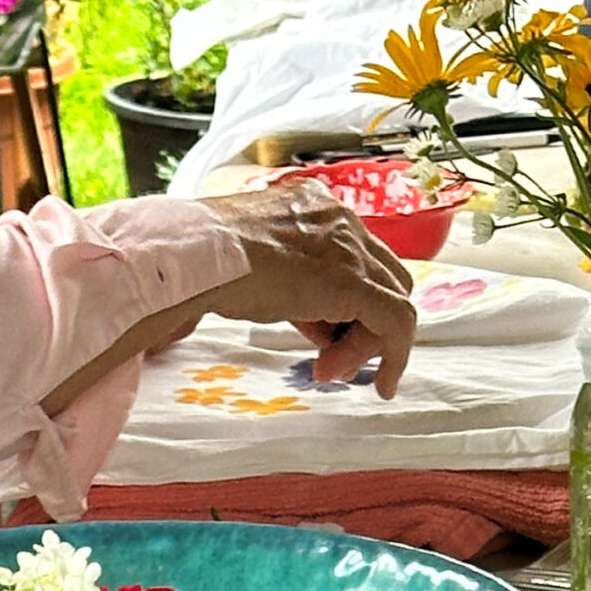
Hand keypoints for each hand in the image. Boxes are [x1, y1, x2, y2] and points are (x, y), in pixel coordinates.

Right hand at [197, 182, 418, 393]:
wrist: (194, 256)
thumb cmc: (201, 261)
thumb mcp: (251, 268)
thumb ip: (282, 286)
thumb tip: (285, 312)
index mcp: (313, 207)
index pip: (352, 258)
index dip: (342, 305)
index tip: (319, 337)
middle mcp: (340, 219)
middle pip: (382, 277)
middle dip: (363, 324)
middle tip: (332, 359)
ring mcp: (350, 247)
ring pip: (390, 301)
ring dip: (365, 345)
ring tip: (328, 371)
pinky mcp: (355, 282)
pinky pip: (396, 321)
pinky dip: (394, 356)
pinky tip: (383, 384)